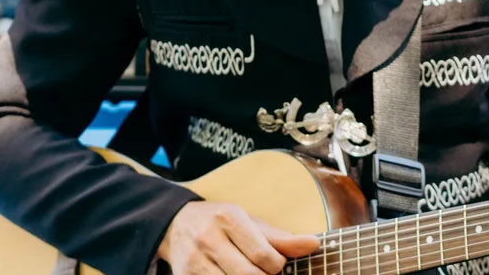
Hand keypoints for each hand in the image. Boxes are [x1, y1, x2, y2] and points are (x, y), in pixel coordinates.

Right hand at [158, 201, 319, 273]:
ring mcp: (194, 261)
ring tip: (250, 273)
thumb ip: (280, 237)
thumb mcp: (249, 222)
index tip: (276, 263)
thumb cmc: (219, 222)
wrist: (175, 224)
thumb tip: (313, 244)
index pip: (263, 254)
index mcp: (229, 218)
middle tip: (265, 272)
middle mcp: (209, 238)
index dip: (277, 265)